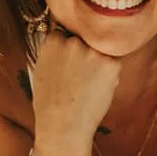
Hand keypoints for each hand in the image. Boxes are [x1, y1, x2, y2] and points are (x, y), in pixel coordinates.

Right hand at [31, 27, 121, 151]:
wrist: (64, 123)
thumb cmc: (50, 101)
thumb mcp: (42, 68)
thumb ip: (55, 50)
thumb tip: (66, 38)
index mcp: (53, 41)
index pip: (67, 31)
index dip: (69, 47)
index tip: (69, 60)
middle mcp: (73, 41)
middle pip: (86, 39)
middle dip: (85, 52)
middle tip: (79, 75)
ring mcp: (93, 51)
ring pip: (101, 50)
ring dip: (98, 62)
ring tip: (87, 84)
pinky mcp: (111, 63)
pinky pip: (113, 62)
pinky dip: (109, 73)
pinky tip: (97, 88)